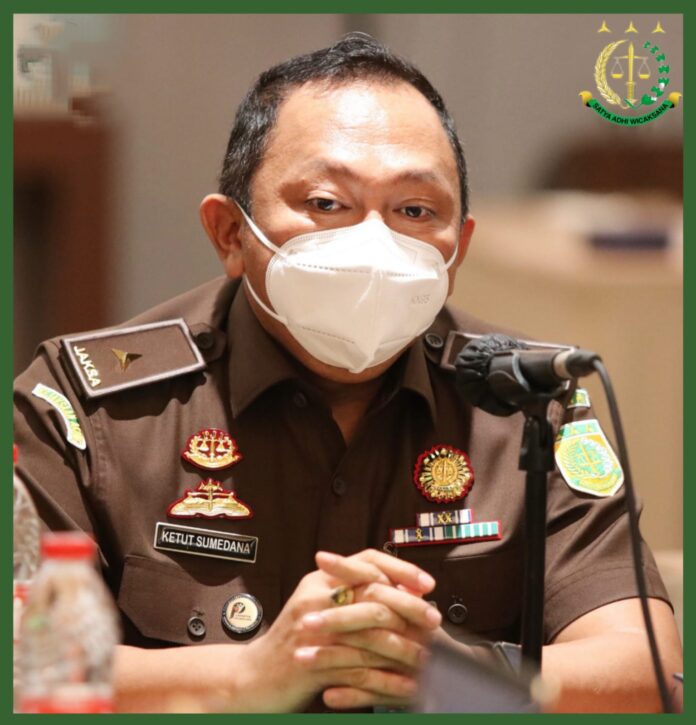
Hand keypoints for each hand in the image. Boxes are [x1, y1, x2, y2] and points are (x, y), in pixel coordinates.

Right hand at [231, 549, 438, 711]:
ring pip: (371, 630)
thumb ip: (352, 592)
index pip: (366, 561)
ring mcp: (314, 629)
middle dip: (410, 605)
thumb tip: (402, 589)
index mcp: (320, 580)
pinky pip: (359, 668)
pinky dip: (386, 678)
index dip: (400, 570)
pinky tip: (406, 684)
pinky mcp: (313, 662)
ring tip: (427, 653)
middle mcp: (316, 597)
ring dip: (404, 644)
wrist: (252, 677)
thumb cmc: (293, 641)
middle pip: (373, 591)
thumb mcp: (318, 605)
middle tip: (434, 618)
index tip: (427, 583)